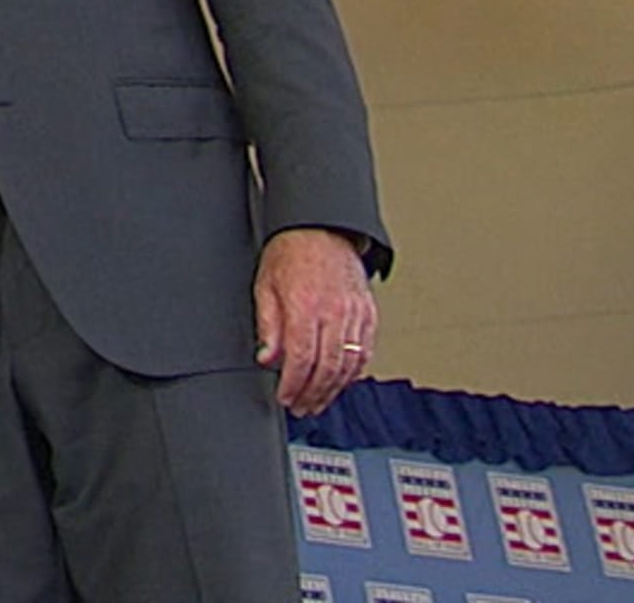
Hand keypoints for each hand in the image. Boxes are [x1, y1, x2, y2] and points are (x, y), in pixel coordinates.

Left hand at [254, 226, 376, 415]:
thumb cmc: (290, 252)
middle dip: (313, 394)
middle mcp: (334, 313)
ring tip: (318, 400)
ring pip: (349, 365)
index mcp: (305, 307)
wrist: (320, 228)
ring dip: (333, 389)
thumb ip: (268, 326)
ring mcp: (355, 314)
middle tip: (301, 406)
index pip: (302, 359)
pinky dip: (353, 371)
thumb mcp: (265, 286)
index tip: (286, 397)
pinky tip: (341, 381)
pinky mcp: (369, 314)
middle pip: (327, 368)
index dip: (293, 385)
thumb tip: (267, 358)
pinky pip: (365, 351)